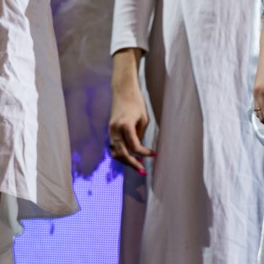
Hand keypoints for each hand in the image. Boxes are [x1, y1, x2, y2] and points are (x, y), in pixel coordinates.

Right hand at [108, 50, 153, 174]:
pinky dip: (121, 154)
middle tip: (143, 171)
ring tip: (137, 166)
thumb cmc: (136, 103)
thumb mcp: (143, 118)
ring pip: (115, 152)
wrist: (122, 91)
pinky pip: (114, 147)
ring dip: (125, 161)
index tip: (153, 155)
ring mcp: (110, 131)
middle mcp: (115, 131)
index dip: (144, 153)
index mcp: (125, 126)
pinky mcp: (110, 131)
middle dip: (132, 164)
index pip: (134, 146)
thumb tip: (138, 149)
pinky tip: (130, 157)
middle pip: (122, 154)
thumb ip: (139, 135)